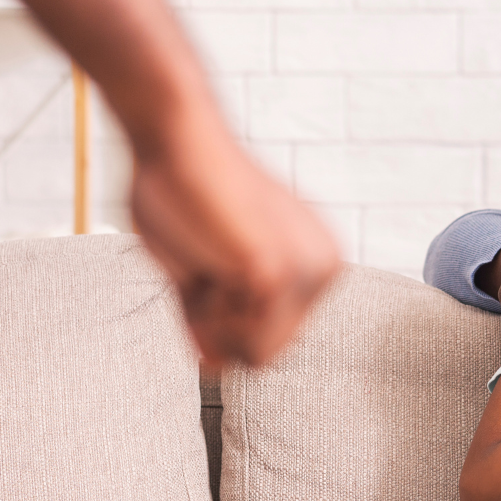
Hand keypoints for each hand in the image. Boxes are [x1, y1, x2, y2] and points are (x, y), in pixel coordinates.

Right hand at [0, 0, 339, 367]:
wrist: (173, 132)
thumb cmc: (180, 190)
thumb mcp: (204, 269)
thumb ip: (218, 318)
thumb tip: (217, 368)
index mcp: (318, 264)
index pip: (267, 342)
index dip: (222, 316)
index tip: (210, 255)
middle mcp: (326, 269)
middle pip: (264, 358)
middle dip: (218, 323)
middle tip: (204, 256)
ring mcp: (308, 274)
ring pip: (251, 356)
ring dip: (209, 317)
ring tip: (205, 250)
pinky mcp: (277, 275)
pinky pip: (236, 342)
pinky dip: (203, 311)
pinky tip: (205, 255)